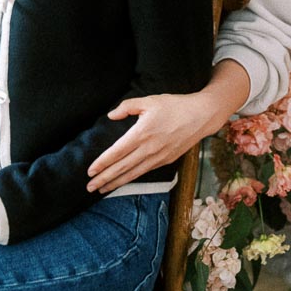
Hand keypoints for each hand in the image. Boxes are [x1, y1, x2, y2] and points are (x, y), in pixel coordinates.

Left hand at [86, 92, 213, 193]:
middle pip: (122, 167)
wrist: (200, 117)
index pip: (117, 152)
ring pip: (133, 173)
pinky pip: (144, 172)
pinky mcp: (166, 161)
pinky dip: (132, 178)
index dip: (103, 163)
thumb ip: (127, 107)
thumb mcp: (149, 100)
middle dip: (104, 178)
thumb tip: (111, 116)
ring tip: (102, 190)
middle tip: (89, 187)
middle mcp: (149, 149)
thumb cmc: (173, 105)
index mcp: (142, 133)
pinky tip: (123, 181)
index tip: (90, 171)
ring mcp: (158, 157)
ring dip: (116, 182)